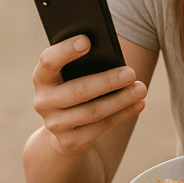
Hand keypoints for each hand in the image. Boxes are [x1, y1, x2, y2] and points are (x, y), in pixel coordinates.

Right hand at [31, 35, 146, 155]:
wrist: (64, 127)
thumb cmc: (75, 85)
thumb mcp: (73, 72)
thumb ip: (85, 60)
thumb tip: (113, 53)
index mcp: (42, 77)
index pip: (48, 61)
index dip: (66, 50)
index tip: (87, 40)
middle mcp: (43, 102)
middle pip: (78, 90)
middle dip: (107, 81)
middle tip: (131, 73)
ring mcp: (55, 124)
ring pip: (93, 112)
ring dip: (121, 100)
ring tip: (141, 88)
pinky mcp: (70, 142)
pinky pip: (101, 127)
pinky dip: (123, 114)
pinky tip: (139, 104)